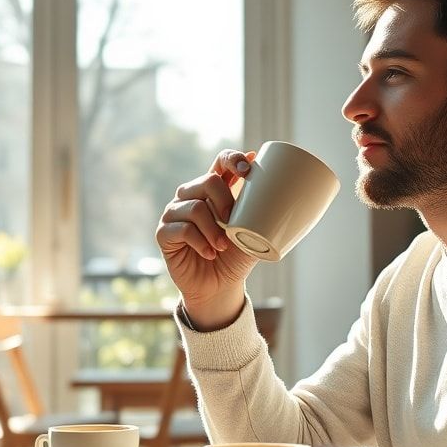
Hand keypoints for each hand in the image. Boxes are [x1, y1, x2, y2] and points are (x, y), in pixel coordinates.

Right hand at [156, 149, 259, 329]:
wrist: (220, 287)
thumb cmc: (236, 257)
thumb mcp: (253, 234)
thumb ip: (260, 213)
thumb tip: (281, 193)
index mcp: (215, 190)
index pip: (221, 161)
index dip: (233, 159)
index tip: (248, 170)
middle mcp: (192, 196)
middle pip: (207, 181)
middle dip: (225, 201)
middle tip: (233, 223)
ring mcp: (175, 212)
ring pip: (194, 207)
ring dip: (213, 229)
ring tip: (222, 246)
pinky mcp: (164, 232)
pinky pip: (182, 229)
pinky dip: (201, 242)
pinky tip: (209, 253)